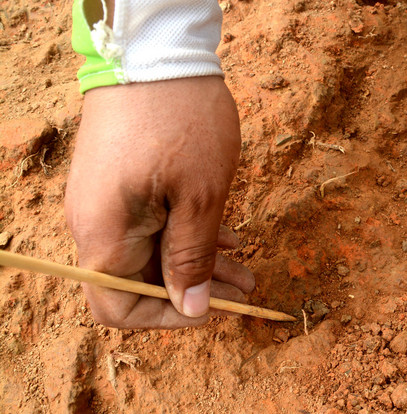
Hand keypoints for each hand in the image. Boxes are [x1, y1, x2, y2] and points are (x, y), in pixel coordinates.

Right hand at [65, 77, 254, 328]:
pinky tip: (228, 235)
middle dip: (196, 288)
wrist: (156, 52)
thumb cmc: (181, 121)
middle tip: (246, 290)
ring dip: (200, 261)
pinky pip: (154, 223)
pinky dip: (190, 233)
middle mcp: (97, 224)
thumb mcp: (200, 197)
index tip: (212, 309)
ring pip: (153, 251)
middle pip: (140, 280)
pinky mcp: (124, 181)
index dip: (167, 318)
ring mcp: (108, 201)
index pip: (119, 308)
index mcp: (106, 235)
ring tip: (247, 269)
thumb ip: (193, 257)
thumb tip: (192, 309)